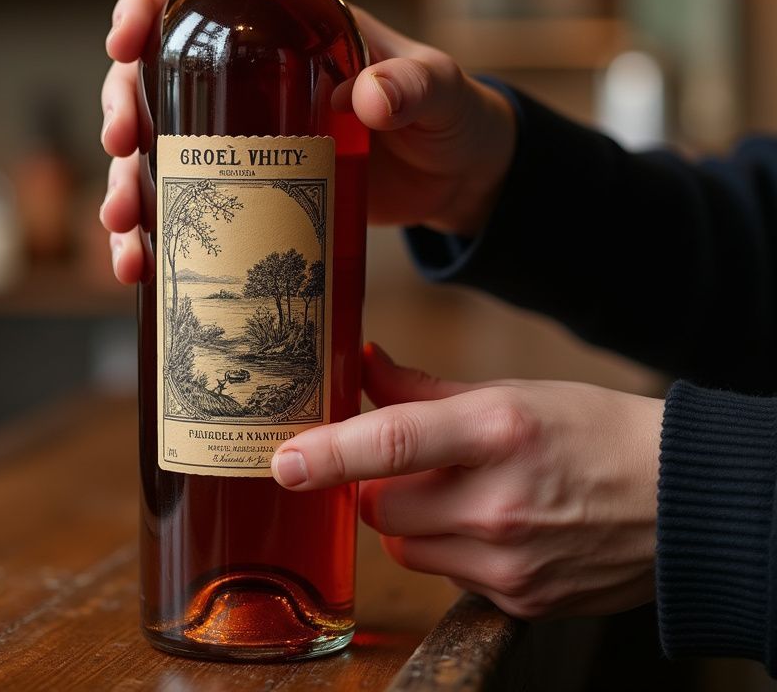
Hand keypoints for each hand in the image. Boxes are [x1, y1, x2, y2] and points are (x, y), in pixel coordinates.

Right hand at [101, 0, 516, 282]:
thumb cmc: (447, 114)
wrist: (454, 176)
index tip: (121, 42)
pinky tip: (141, 264)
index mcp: (284, 26)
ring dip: (126, 187)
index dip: (146, 9)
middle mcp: (248, 77)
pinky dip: (155, 234)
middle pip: (153, 78)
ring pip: (156, 150)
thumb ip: (413, 85)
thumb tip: (366, 100)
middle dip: (119, 113)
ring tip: (125, 232)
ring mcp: (241, 136)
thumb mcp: (438, 89)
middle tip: (119, 150)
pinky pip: (186, 204)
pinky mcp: (247, 188)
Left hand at [271, 344, 662, 619]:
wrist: (680, 501)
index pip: (392, 443)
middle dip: (379, 484)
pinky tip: (495, 526)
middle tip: (411, 464)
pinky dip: (451, 551)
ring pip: (405, 547)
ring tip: (462, 493)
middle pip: (381, 506)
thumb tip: (363, 363)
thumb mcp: (509, 392)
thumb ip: (422, 387)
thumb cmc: (591, 430)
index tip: (283, 461)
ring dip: (412, 521)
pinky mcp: (519, 601)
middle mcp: (499, 502)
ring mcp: (509, 562)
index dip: (329, 453)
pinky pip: (446, 576)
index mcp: (497, 431)